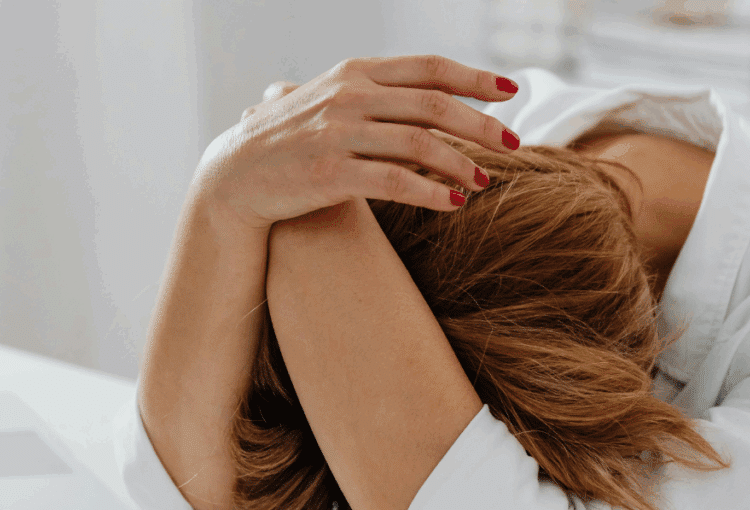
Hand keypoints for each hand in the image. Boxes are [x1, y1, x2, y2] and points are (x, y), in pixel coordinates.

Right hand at [190, 55, 520, 228]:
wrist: (234, 177)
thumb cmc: (292, 141)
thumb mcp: (332, 102)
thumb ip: (378, 96)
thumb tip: (432, 97)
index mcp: (356, 73)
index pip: (429, 67)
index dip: (475, 77)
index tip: (511, 90)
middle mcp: (350, 96)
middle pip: (435, 104)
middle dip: (482, 124)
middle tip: (514, 144)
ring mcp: (338, 133)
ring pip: (421, 142)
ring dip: (462, 162)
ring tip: (486, 181)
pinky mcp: (330, 173)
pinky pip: (396, 182)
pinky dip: (433, 192)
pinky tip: (456, 203)